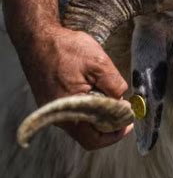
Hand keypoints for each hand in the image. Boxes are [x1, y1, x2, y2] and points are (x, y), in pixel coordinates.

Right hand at [16, 23, 132, 149]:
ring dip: (100, 113)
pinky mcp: (54, 103)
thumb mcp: (99, 63)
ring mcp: (55, 110)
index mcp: (70, 112)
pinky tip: (97, 89)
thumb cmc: (66, 49)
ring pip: (84, 122)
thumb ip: (114, 86)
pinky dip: (90, 105)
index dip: (115, 134)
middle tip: (125, 108)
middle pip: (90, 133)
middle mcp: (59, 117)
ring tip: (111, 95)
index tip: (128, 122)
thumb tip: (123, 103)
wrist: (38, 38)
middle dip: (110, 122)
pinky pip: (76, 112)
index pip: (94, 139)